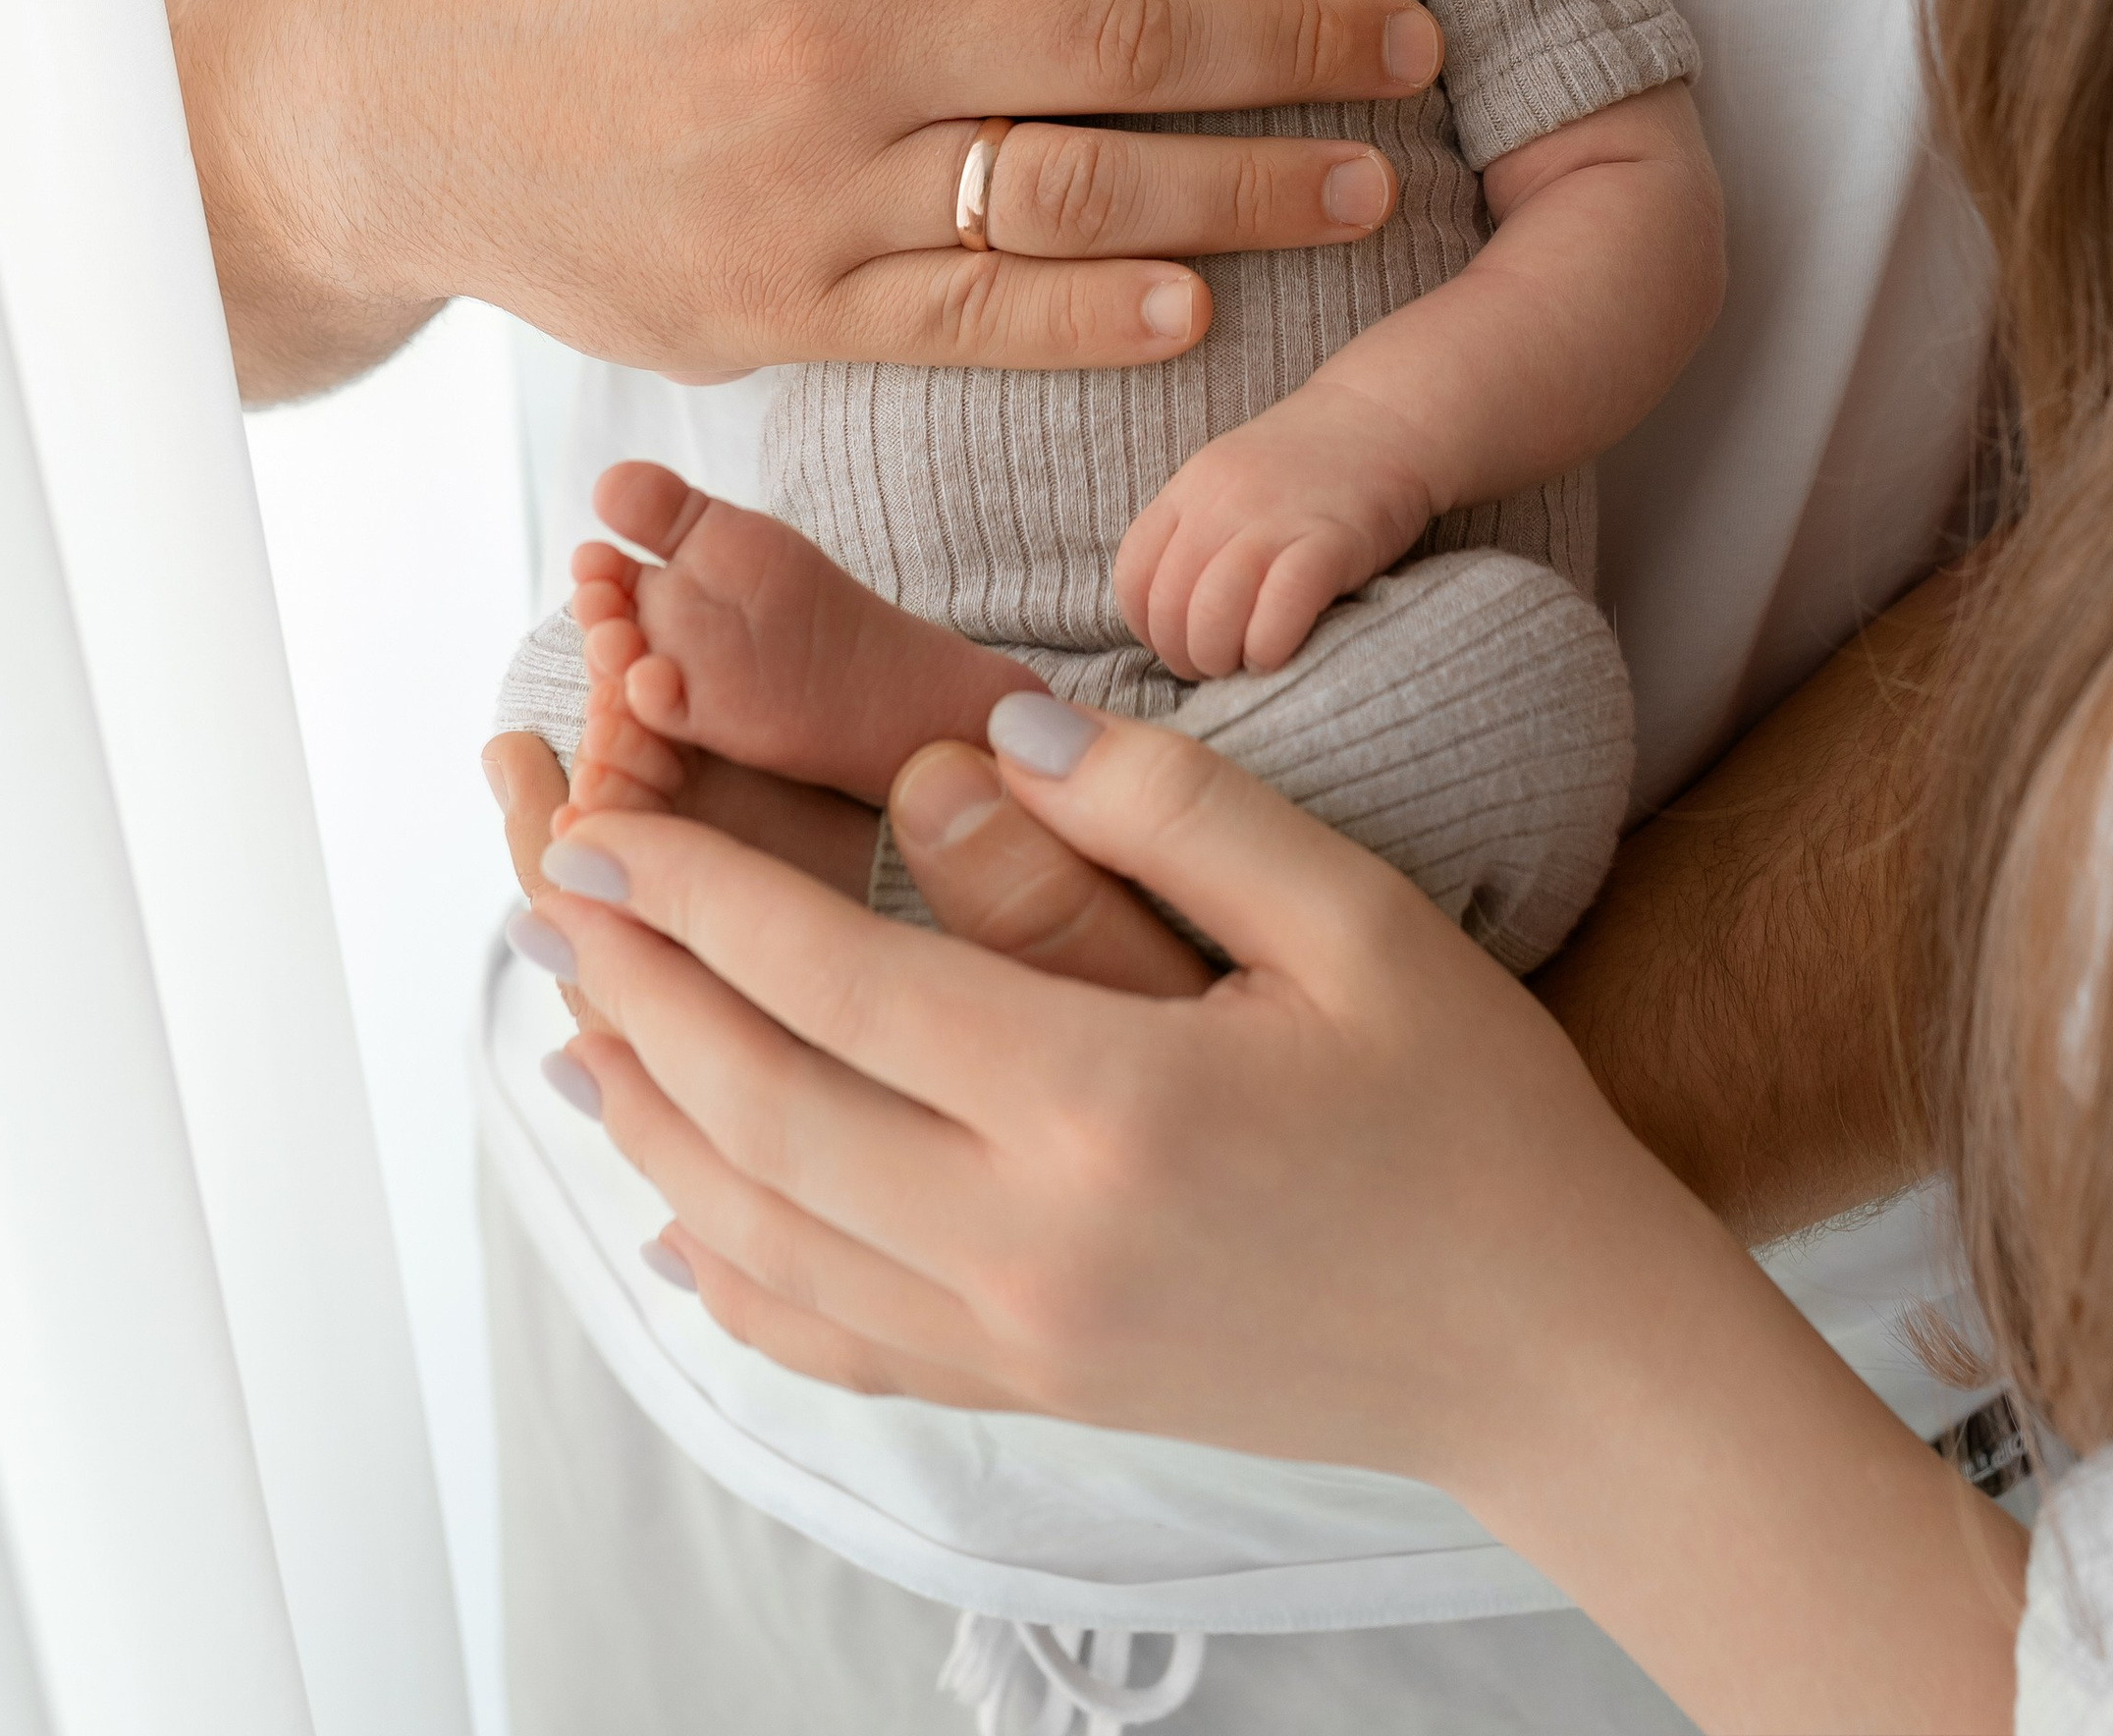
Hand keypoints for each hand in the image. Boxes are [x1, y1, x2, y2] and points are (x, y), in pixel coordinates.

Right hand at [133, 0, 1423, 395]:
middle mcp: (836, 22)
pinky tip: (1205, 304)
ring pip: (1082, 184)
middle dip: (1303, 43)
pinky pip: (976, 315)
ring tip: (1370, 181)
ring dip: (1250, 186)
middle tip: (1420, 48)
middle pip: (1130, 34)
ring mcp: (808, 176)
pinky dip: (1103, 314)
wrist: (391, 90)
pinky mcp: (774, 304)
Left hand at [536, 707, 1633, 1471]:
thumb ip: (1166, 809)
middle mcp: (1029, 1246)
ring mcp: (1020, 1342)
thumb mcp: (1352, 915)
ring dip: (651, 1121)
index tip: (600, 829)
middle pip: (761, 1112)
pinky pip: (831, 1340)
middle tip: (552, 893)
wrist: (1551, 1348)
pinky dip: (729, 1273)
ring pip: (764, 1235)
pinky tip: (682, 1217)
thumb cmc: (1471, 1113)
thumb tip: (987, 730)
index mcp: (1104, 1108)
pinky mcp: (1033, 1392)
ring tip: (580, 1017)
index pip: (835, 989)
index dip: (698, 903)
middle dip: (637, 994)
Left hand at [1112, 388, 1436, 674]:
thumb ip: (1197, 535)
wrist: (1386, 415)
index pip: (1133, 577)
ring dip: (1222, 658)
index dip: (1149, 628)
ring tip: (1247, 661)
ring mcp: (1273, 520)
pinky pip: (1276, 614)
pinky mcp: (1328, 543)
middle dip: (1186, 656)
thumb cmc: (1310, 465)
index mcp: (1190, 489)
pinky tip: (1281, 651)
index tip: (1181, 643)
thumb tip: (1174, 619)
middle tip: (1219, 665)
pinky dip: (1268, 648)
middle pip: (1169, 606)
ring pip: (1211, 616)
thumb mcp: (1231, 482)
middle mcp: (1220, 503)